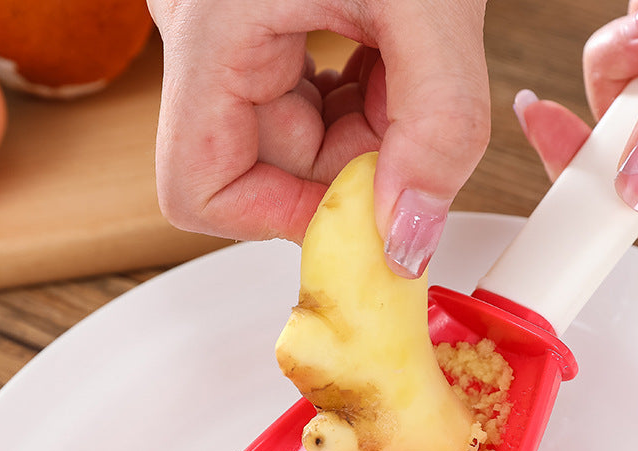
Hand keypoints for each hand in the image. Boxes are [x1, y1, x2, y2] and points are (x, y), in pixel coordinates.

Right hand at [147, 0, 490, 276]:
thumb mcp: (433, 0)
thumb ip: (438, 125)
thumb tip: (410, 239)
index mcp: (212, 29)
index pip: (199, 190)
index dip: (281, 217)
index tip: (361, 205)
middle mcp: (207, 43)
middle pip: (265, 173)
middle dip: (351, 164)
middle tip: (410, 112)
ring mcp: (235, 41)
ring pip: (295, 147)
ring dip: (366, 133)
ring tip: (403, 64)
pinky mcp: (266, 36)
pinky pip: (309, 109)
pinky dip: (364, 104)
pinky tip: (390, 58)